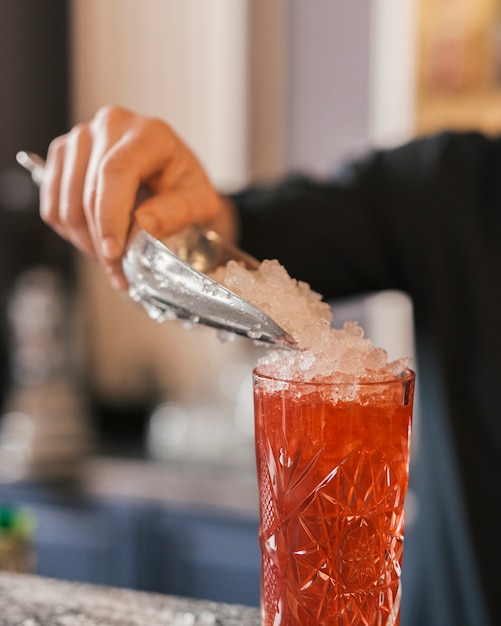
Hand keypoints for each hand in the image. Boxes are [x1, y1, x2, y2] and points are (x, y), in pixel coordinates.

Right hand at [40, 105, 227, 289]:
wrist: (175, 182)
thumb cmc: (188, 189)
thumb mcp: (200, 203)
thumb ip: (176, 213)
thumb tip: (142, 225)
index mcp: (149, 133)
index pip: (115, 172)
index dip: (110, 217)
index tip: (114, 252)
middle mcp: (111, 126)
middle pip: (88, 191)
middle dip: (101, 241)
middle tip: (120, 270)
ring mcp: (82, 138)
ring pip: (66, 203)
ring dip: (87, 242)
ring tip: (112, 260)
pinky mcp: (63, 156)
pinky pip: (53, 206)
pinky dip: (72, 234)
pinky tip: (97, 241)